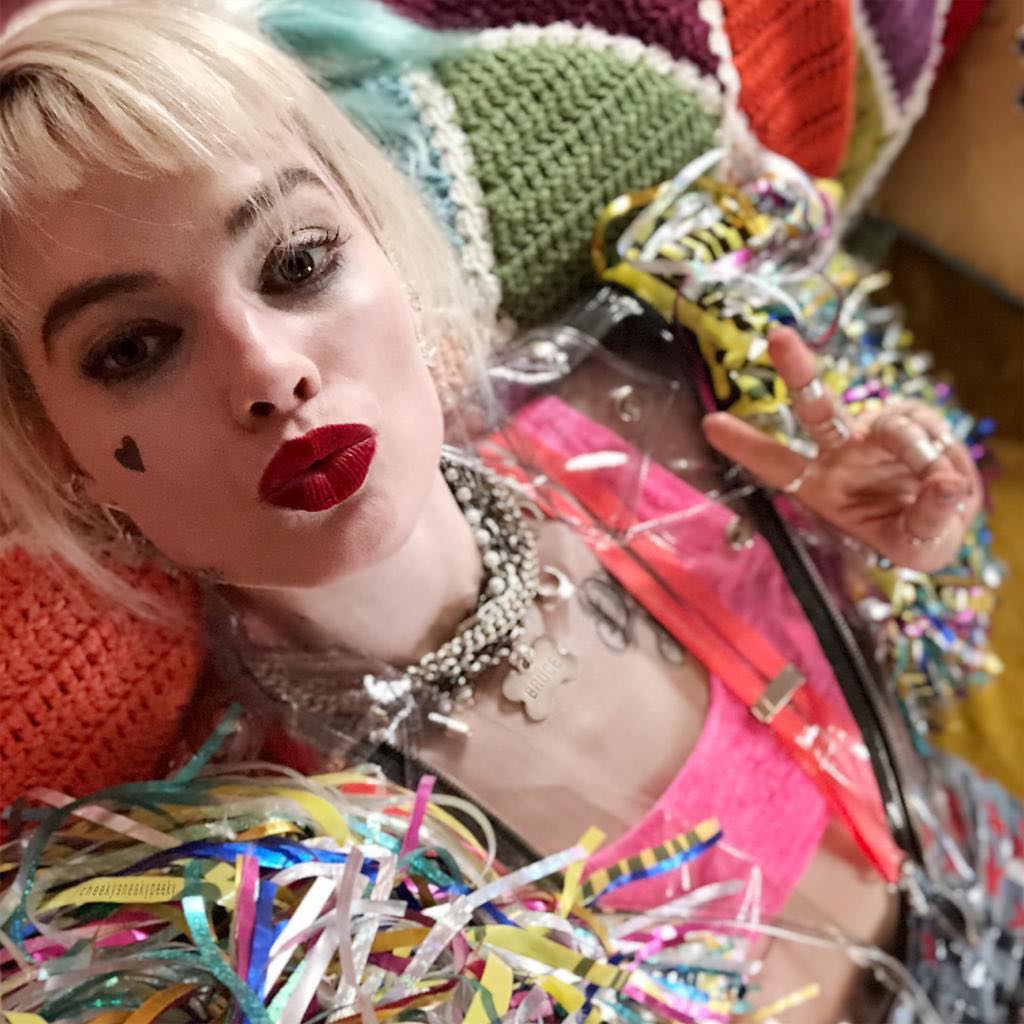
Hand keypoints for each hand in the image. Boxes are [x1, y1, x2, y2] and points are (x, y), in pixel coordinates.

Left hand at [701, 325, 981, 572]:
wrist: (945, 518)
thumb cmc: (913, 535)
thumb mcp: (918, 547)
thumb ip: (928, 520)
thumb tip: (944, 483)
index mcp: (820, 486)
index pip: (777, 465)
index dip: (745, 445)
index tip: (709, 423)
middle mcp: (839, 449)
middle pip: (815, 406)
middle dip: (797, 370)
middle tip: (778, 336)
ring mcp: (873, 428)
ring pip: (897, 428)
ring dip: (925, 459)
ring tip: (942, 489)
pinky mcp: (911, 414)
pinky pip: (931, 430)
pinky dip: (948, 456)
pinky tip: (948, 474)